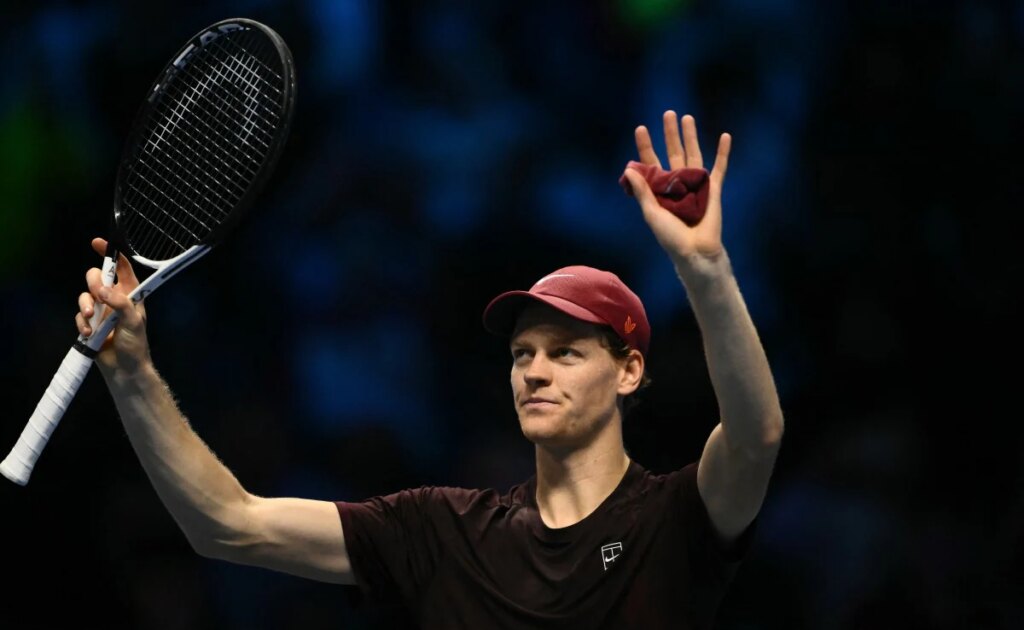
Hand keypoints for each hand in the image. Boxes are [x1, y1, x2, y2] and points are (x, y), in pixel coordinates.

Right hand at [75, 238, 150, 373]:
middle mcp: (114, 299)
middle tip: (97, 295)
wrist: (125, 369)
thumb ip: (119, 302)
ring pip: (84, 296)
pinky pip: (79, 316)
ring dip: (85, 307)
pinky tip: (89, 334)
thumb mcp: (133, 321)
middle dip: (92, 284)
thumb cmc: (136, 344)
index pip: (121, 268)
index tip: (97, 243)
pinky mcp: (90, 324)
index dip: (110, 254)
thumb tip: (101, 289)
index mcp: (130, 294)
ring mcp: (101, 312)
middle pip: (95, 278)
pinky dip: (82, 324)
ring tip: (92, 320)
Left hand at [622, 111, 730, 261]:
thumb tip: (629, 168)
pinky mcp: (714, 189)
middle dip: (670, 133)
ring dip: (691, 136)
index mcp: (660, 190)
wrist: (695, 251)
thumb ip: (642, 191)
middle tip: (668, 113)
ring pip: (693, 154)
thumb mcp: (652, 213)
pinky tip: (725, 136)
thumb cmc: (671, 237)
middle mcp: (677, 184)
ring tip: (687, 117)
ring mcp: (696, 184)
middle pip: (673, 152)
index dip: (645, 146)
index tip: (641, 128)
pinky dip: (723, 152)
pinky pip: (720, 168)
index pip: (651, 162)